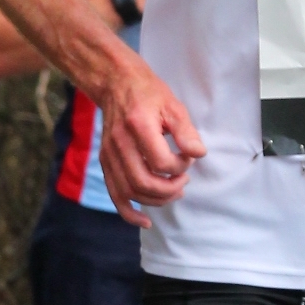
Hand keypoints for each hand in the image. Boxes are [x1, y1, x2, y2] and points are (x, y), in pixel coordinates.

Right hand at [99, 54, 205, 227]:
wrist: (116, 83)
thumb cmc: (148, 92)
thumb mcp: (172, 104)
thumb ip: (185, 131)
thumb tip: (199, 154)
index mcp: (138, 125)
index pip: (161, 160)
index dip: (180, 166)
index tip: (189, 158)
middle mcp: (119, 143)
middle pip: (143, 181)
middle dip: (169, 188)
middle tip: (185, 182)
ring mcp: (109, 155)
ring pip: (130, 192)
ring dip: (155, 200)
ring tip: (174, 193)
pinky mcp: (105, 162)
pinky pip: (115, 195)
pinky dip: (129, 213)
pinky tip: (145, 221)